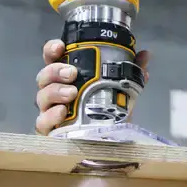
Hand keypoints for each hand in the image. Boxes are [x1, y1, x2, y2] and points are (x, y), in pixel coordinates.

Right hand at [34, 39, 150, 134]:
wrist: (110, 140)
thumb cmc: (109, 110)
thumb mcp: (123, 89)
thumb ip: (132, 71)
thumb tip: (145, 54)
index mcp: (67, 77)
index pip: (52, 58)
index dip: (52, 50)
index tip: (61, 46)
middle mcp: (55, 91)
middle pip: (44, 75)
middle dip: (55, 71)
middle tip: (72, 73)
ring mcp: (50, 110)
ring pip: (42, 96)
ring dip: (55, 91)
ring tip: (72, 93)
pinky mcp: (50, 130)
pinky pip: (42, 122)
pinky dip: (50, 116)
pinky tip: (62, 112)